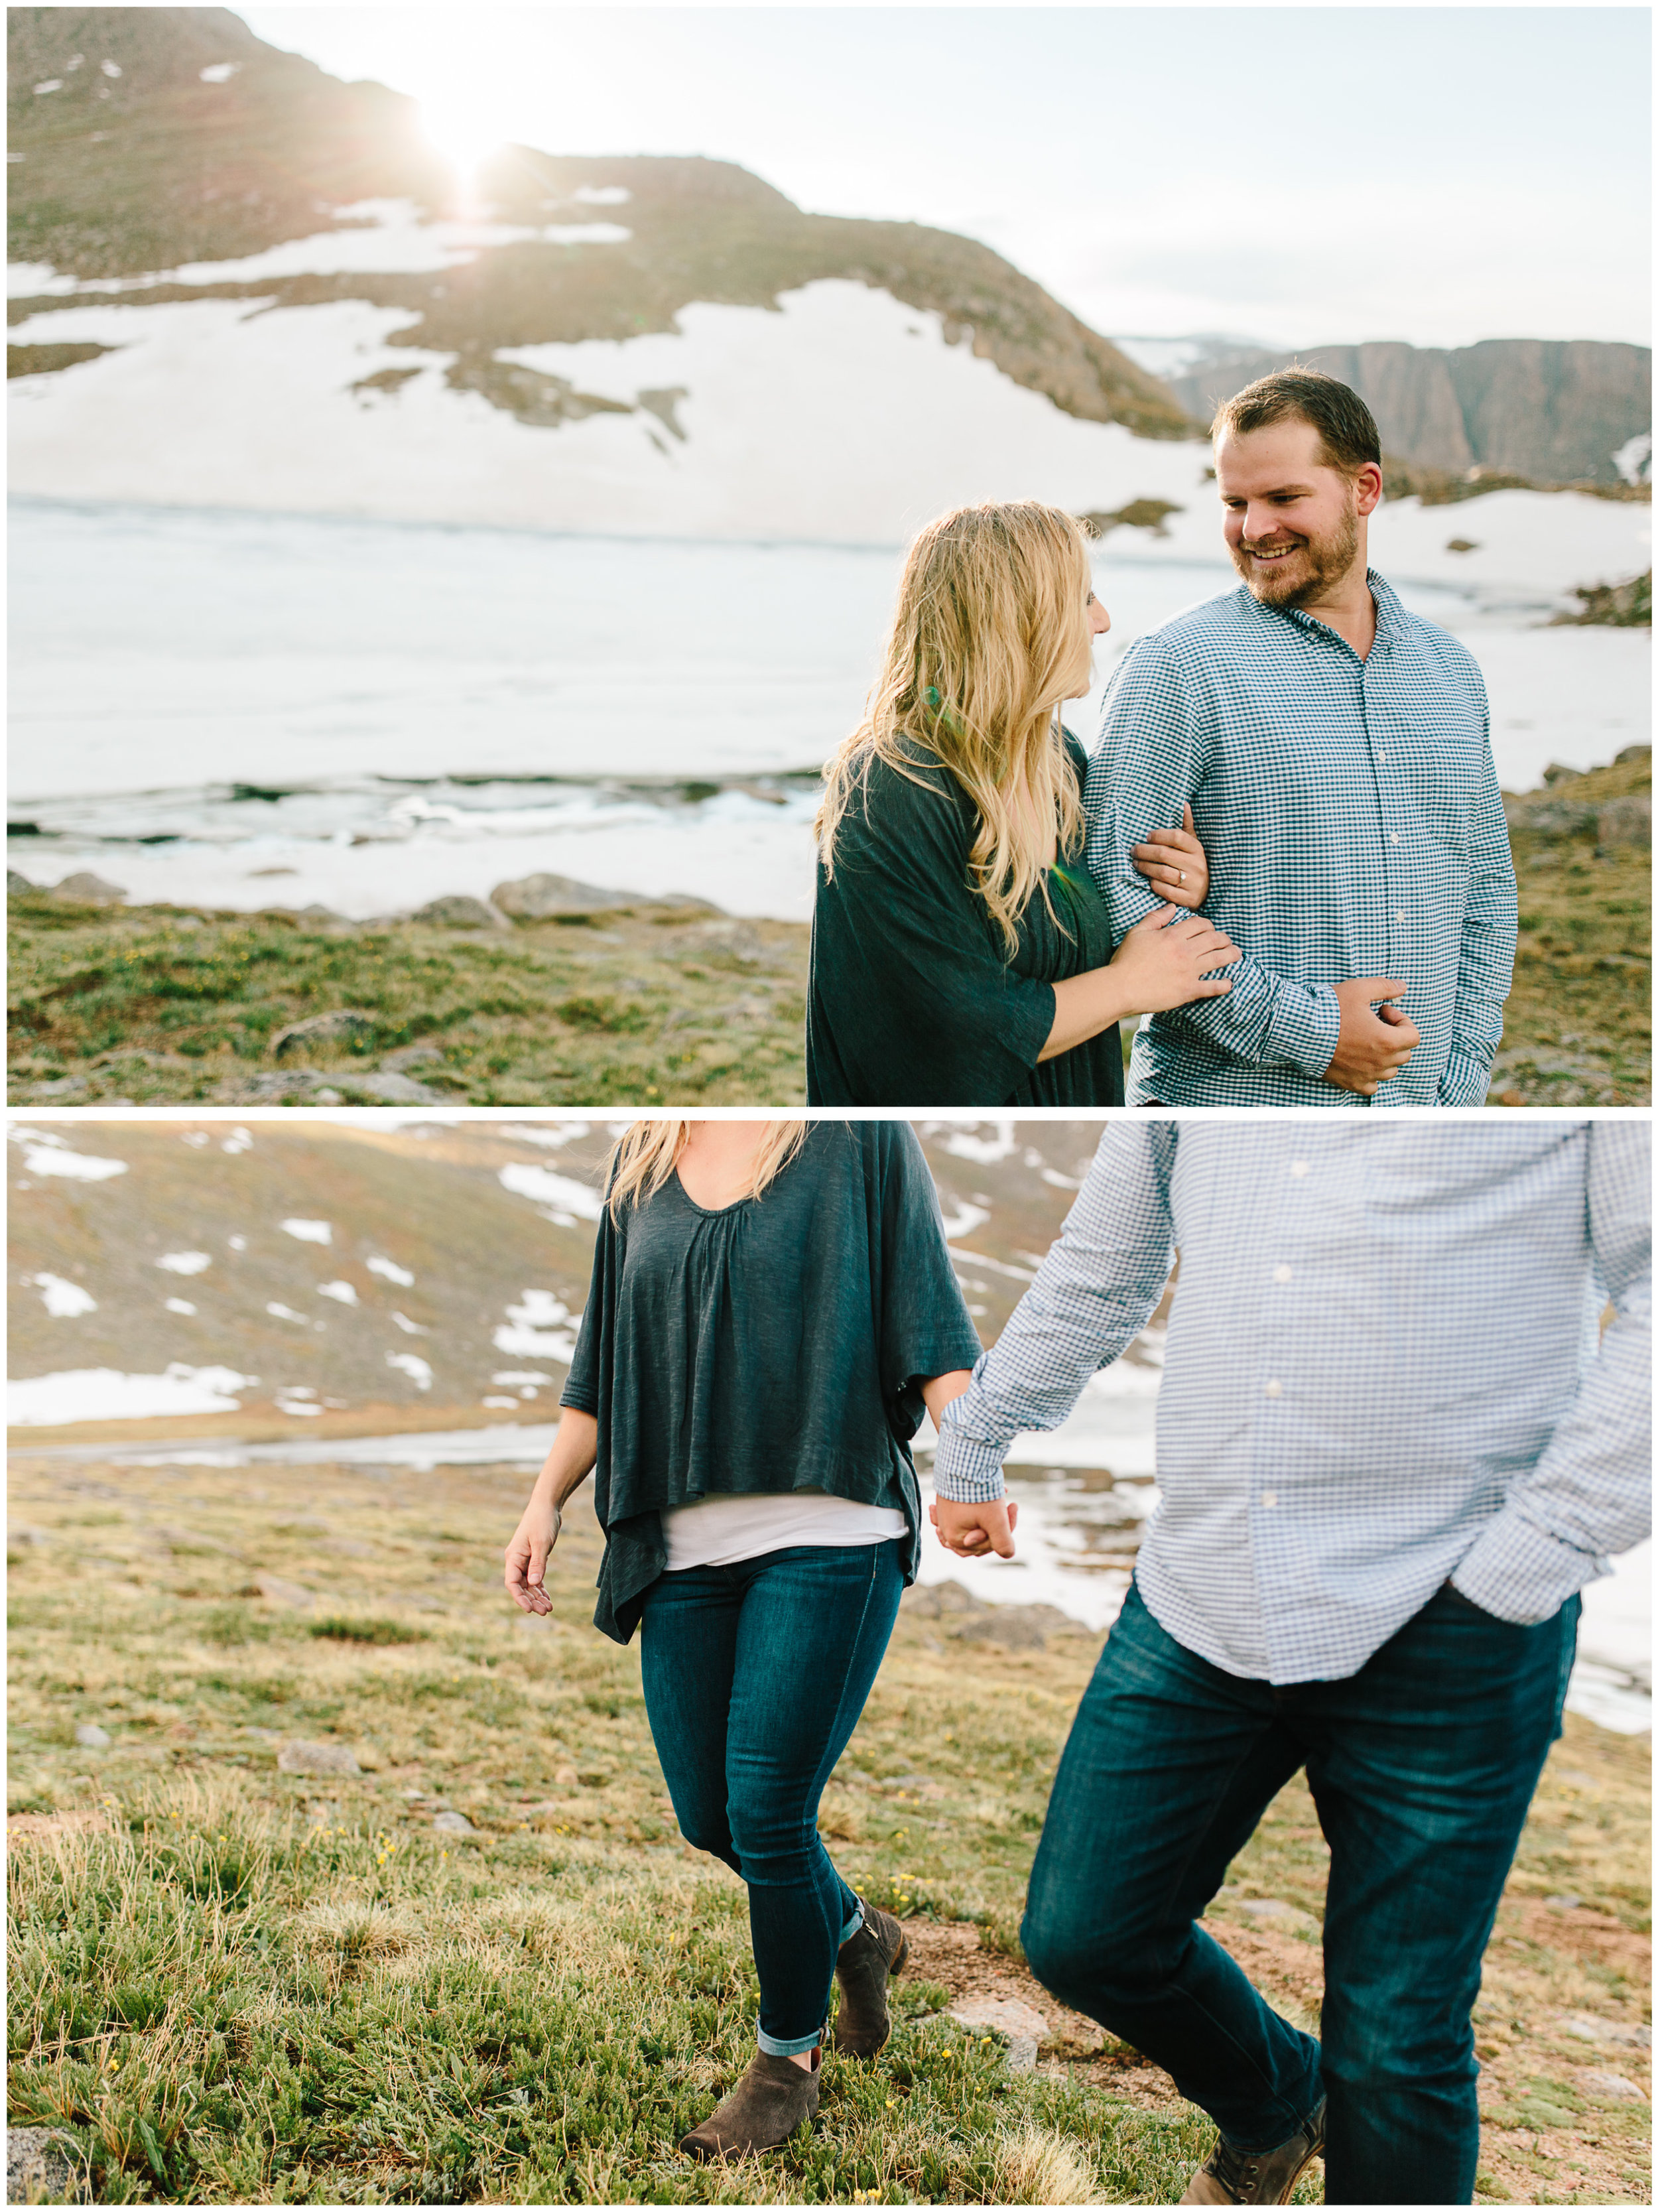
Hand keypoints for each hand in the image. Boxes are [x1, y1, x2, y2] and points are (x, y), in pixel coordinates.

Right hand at [504, 1496, 562, 1612]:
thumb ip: (538, 1563)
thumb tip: (534, 1583)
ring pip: (529, 1584)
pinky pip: (535, 1578)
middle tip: (545, 1612)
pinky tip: (547, 1598)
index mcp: (513, 1557)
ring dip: (537, 1597)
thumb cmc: (542, 1521)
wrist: (547, 1505)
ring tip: (549, 1608)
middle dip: (531, 1600)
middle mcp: (516, 1560)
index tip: (529, 1610)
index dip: (519, 1598)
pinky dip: (540, 1588)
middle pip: (521, 1587)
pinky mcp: (534, 1558)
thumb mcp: (541, 1543)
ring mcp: (525, 1560)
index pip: (512, 1583)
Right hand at [930, 1496, 1019, 1558]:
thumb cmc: (977, 1493)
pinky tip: (973, 1498)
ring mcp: (944, 1517)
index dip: (1005, 1529)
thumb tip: (1008, 1553)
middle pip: (978, 1536)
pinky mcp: (944, 1504)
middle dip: (995, 1522)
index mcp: (955, 1539)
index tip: (1013, 1505)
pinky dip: (968, 1508)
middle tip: (1008, 1505)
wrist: (959, 1462)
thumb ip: (1003, 1542)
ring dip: (986, 1515)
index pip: (988, 1543)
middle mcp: (946, 1530)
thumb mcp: (995, 1520)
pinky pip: (956, 1513)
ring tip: (998, 1499)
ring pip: (969, 1524)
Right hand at [1109, 904, 1239, 1014]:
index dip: (1208, 925)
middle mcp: (1185, 951)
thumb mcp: (1137, 933)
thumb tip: (1172, 907)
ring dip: (1231, 955)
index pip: (1201, 924)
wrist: (1120, 988)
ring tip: (1236, 954)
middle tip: (1226, 941)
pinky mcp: (1189, 990)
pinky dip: (1224, 984)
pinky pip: (1213, 986)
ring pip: (1220, 958)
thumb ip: (1156, 918)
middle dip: (1224, 938)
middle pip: (1215, 939)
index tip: (1209, 929)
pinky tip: (1229, 983)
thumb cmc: (1126, 960)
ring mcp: (1189, 971)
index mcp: (1173, 935)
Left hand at [1131, 805, 1207, 908]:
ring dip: (1145, 867)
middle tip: (1133, 850)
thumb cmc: (1192, 864)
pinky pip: (1164, 889)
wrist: (1205, 893)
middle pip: (1164, 854)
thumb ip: (1186, 826)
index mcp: (1197, 849)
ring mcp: (1193, 883)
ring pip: (1162, 872)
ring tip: (1136, 863)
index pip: (1176, 836)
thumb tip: (1184, 804)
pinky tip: (1148, 879)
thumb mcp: (1193, 846)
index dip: (1159, 835)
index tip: (1147, 837)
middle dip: (1144, 851)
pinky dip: (1153, 883)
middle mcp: (1197, 865)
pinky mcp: (1187, 899)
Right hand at [1322, 978, 1420, 1094]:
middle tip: (1374, 1024)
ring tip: (1367, 1042)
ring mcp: (1366, 1075)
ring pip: (1390, 1070)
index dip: (1402, 1020)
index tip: (1383, 1011)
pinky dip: (1372, 1076)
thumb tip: (1403, 987)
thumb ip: (1385, 987)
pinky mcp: (1351, 1083)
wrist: (1300, 1031)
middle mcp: (1381, 1062)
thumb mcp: (1359, 989)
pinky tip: (1361, 1063)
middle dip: (1395, 1037)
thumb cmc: (1330, 1010)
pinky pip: (1372, 1087)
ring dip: (1385, 1056)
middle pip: (1404, 1053)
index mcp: (1388, 1041)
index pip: (1414, 1035)